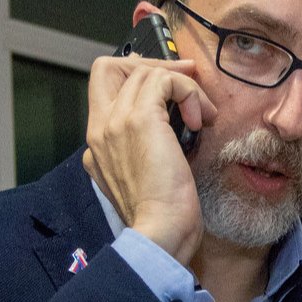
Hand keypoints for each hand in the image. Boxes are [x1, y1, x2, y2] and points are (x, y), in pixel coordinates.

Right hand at [82, 51, 215, 266]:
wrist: (160, 234)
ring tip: (202, 115)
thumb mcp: (150, 179)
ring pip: (144, 71)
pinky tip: (200, 121)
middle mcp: (99, 129)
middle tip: (186, 79)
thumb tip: (176, 126)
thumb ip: (149, 150)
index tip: (167, 84)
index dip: (134, 77)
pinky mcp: (139, 120)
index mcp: (99, 146)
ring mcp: (115, 122)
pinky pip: (165, 80)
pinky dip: (189, 91)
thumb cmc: (163, 218)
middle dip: (153, 67)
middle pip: (110, 68)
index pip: (103, 89)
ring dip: (183, 85)